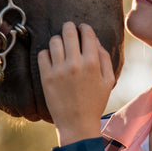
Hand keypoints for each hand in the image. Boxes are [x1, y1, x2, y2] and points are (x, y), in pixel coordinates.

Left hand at [38, 22, 114, 145]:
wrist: (77, 123)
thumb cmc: (94, 102)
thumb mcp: (108, 81)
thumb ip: (105, 59)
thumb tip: (96, 41)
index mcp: (92, 63)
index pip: (87, 34)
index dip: (84, 27)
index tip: (83, 29)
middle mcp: (75, 64)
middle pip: (68, 32)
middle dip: (69, 27)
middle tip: (69, 29)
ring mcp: (59, 70)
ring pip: (54, 41)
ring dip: (58, 40)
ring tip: (61, 46)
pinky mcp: (46, 77)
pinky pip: (43, 54)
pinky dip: (47, 53)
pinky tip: (53, 59)